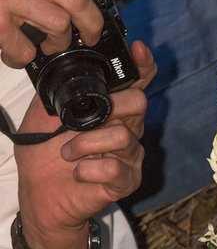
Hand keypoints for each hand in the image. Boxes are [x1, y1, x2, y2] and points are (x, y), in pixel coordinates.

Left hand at [14, 41, 155, 248]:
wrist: (40, 197)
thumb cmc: (44, 156)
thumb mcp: (43, 115)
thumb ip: (57, 91)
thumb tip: (59, 65)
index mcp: (111, 109)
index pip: (137, 82)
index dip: (143, 65)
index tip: (139, 50)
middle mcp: (126, 128)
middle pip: (139, 103)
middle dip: (110, 107)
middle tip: (80, 122)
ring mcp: (129, 156)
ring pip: (123, 136)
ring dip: (86, 144)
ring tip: (66, 153)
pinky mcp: (126, 181)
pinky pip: (116, 168)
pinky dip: (90, 169)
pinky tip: (76, 172)